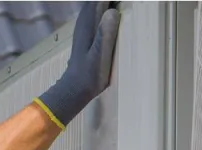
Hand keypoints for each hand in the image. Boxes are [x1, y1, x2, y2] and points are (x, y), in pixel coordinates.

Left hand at [36, 2, 120, 127]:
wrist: (74, 90)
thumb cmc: (89, 75)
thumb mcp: (100, 55)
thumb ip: (104, 34)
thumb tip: (112, 12)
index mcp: (88, 24)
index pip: (100, 0)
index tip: (127, 2)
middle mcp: (84, 22)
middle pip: (96, 1)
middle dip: (108, 1)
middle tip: (125, 4)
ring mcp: (83, 27)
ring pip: (94, 6)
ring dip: (105, 4)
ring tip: (118, 6)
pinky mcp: (85, 34)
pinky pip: (94, 14)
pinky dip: (102, 9)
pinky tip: (110, 14)